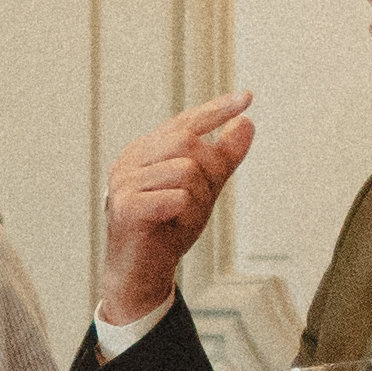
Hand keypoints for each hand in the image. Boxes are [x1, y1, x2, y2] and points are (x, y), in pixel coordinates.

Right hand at [96, 90, 256, 327]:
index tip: (246, 97)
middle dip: (208, 172)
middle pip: (188, 144)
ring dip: (197, 199)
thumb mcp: (203, 190)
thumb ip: (222, 159)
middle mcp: (131, 160)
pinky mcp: (126, 207)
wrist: (141, 273)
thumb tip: (246, 124)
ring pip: (186, 171)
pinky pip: (177, 198)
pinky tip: (171, 225)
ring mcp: (124, 182)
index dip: (216, 110)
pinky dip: (185, 214)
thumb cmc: (167, 229)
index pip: (185, 122)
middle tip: (201, 201)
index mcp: (146, 150)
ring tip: (181, 218)